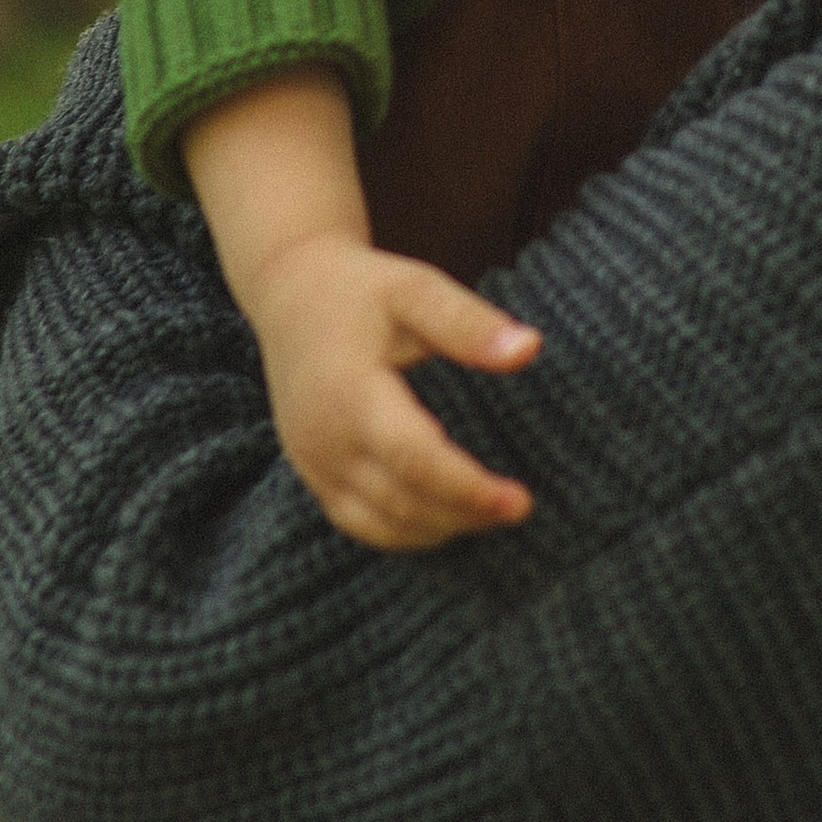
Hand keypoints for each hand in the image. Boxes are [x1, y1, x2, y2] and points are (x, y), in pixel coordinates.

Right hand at [241, 228, 538, 548]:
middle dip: (464, 514)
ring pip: (381, 525)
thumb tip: (530, 349)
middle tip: (519, 507)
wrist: (290, 294)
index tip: (520, 501)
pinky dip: (407, 532)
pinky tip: (448, 519)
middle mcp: (324, 438)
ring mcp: (312, 462)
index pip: (413, 459)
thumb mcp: (415, 289)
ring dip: (441, 528)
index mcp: (350, 393)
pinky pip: (360, 523)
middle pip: (401, 502)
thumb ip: (469, 323)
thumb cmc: (361, 290)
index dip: (468, 489)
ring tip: (492, 513)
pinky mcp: (311, 474)